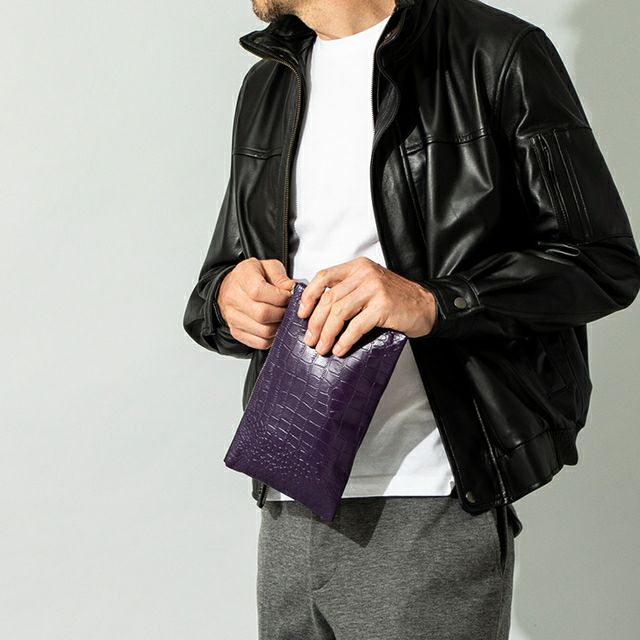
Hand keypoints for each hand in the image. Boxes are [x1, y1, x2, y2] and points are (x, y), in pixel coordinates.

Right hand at [217, 257, 295, 349]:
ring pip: (263, 331)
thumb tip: (291, 289)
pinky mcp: (236, 332)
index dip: (279, 297)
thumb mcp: (269, 267)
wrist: (233, 287)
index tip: (288, 296)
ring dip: (279, 326)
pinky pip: (260, 342)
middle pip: (262, 314)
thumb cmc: (254, 276)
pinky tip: (275, 327)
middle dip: (282, 313)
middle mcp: (233, 297)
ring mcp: (232, 317)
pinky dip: (272, 337)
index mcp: (243, 276)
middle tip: (288, 309)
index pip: (258, 291)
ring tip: (283, 318)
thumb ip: (281, 277)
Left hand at [297, 257, 436, 356]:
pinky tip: (340, 349)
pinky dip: (345, 340)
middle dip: (316, 322)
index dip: (309, 296)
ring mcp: (374, 289)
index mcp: (358, 267)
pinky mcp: (382, 306)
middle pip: (329, 298)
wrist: (426, 306)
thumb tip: (317, 312)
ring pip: (339, 312)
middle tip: (310, 339)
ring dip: (327, 333)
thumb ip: (347, 291)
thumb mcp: (369, 287)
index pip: (324, 277)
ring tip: (322, 347)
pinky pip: (356, 326)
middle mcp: (364, 274)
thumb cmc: (396, 300)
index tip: (302, 313)